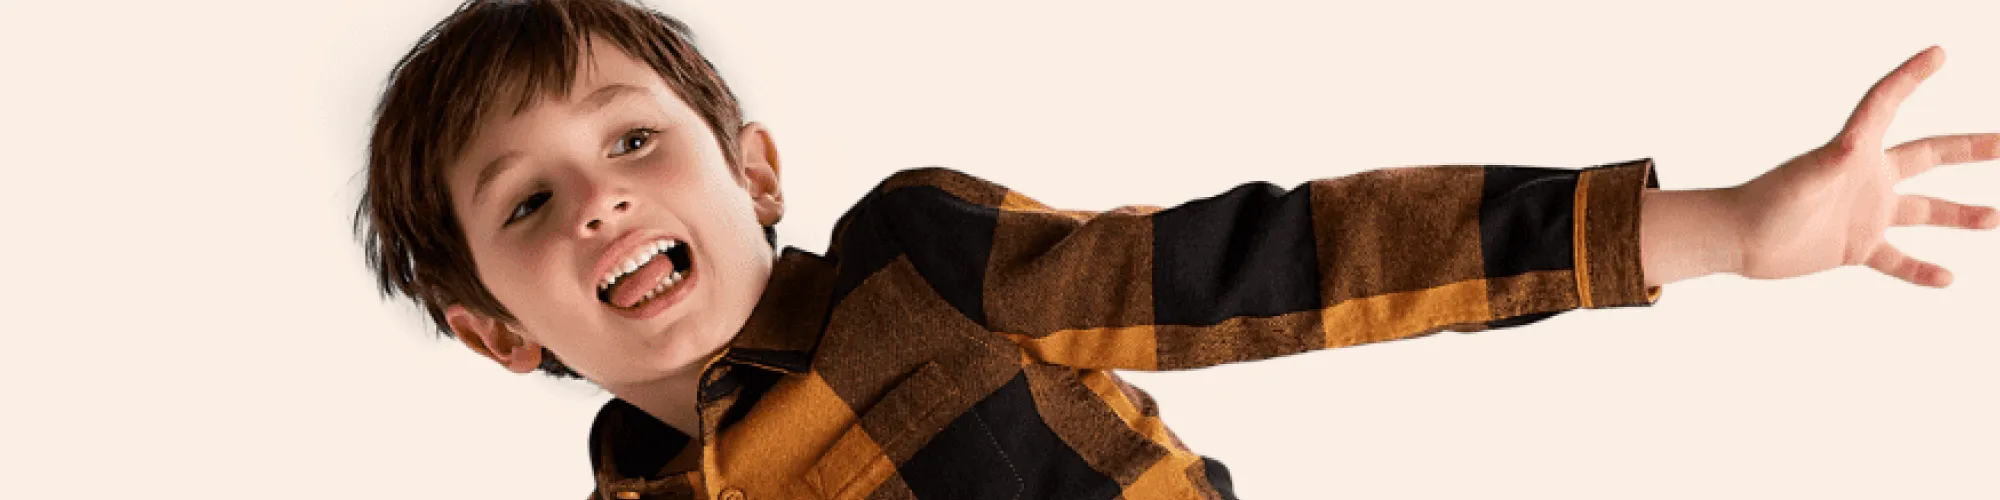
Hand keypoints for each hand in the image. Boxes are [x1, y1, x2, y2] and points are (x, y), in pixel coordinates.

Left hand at [1729, 46, 1998, 287]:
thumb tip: (1851, 147)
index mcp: (1855, 150)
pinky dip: (1921, 269)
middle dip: (1967, 148)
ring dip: (1959, 214)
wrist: (1738, 239)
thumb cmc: (1764, 204)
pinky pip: (1897, 259)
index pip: (1887, 103)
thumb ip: (1830, 163)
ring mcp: (1864, 212)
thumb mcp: (1802, 180)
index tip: (1938, 54)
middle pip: (1927, 155)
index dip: (1911, 77)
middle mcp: (1867, 177)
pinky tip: (1947, 277)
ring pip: (1924, 210)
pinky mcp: (1855, 246)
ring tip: (1994, 218)